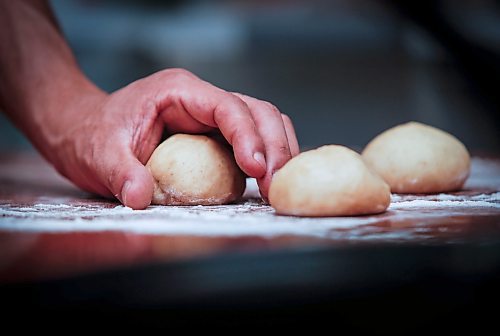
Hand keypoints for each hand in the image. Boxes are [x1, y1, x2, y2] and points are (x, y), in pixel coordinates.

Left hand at [45, 68, 298, 208]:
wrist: (84, 131)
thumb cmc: (92, 135)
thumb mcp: (99, 154)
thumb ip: (120, 174)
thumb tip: (141, 198)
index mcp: (179, 92)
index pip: (228, 107)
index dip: (248, 136)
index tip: (257, 168)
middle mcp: (201, 100)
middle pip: (257, 112)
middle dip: (273, 146)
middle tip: (275, 185)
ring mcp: (210, 118)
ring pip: (262, 123)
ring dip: (275, 153)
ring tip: (275, 188)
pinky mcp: (213, 137)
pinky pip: (249, 142)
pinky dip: (264, 160)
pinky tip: (264, 183)